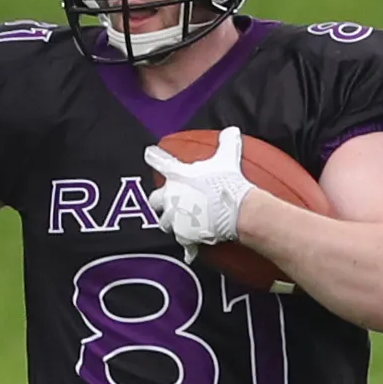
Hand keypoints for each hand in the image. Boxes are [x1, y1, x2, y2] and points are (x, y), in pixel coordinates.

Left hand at [144, 127, 252, 258]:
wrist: (234, 209)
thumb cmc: (227, 182)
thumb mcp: (227, 158)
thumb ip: (227, 142)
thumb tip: (232, 130)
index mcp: (177, 176)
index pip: (159, 161)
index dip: (153, 156)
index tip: (148, 153)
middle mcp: (171, 197)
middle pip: (154, 201)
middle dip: (159, 202)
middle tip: (167, 201)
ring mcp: (176, 218)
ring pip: (164, 223)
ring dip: (170, 222)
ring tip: (179, 222)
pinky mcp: (184, 236)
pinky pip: (183, 245)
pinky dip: (187, 250)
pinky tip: (190, 253)